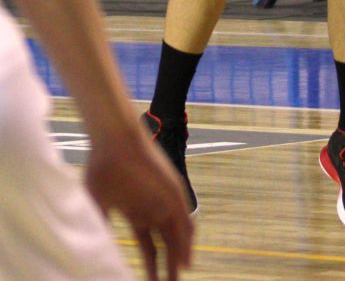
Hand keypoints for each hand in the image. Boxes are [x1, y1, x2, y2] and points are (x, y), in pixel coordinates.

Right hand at [86, 131, 192, 280]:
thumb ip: (98, 228)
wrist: (115, 142)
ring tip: (178, 278)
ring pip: (176, 235)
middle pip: (164, 244)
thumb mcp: (95, 205)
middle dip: (166, 267)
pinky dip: (186, 240)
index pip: (148, 246)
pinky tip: (186, 259)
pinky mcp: (174, 191)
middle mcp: (153, 208)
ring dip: (178, 257)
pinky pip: (184, 219)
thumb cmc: (101, 168)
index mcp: (136, 212)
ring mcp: (164, 200)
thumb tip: (94, 256)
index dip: (150, 265)